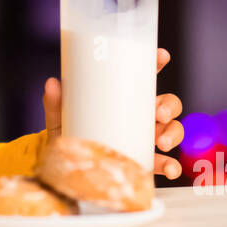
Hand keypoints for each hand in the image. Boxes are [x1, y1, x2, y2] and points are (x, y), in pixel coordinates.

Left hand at [42, 47, 183, 178]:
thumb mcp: (60, 117)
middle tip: (159, 113)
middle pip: (168, 103)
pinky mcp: (145, 162)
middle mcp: (140, 116)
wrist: (66, 168)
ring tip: (161, 142)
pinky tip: (170, 170)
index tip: (161, 56)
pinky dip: (172, 165)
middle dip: (170, 105)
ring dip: (173, 133)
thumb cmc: (69, 134)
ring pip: (173, 129)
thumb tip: (52, 84)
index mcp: (124, 98)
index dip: (157, 63)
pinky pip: (165, 162)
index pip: (145, 76)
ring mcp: (145, 139)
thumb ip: (55, 102)